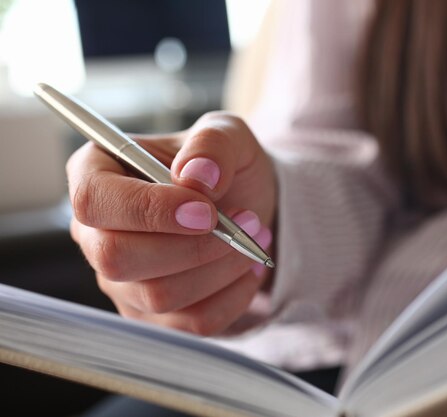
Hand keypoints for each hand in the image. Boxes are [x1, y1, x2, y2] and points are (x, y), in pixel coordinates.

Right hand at [66, 112, 276, 334]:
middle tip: (245, 222)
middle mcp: (96, 232)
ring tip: (253, 238)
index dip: (149, 210)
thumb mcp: (229, 136)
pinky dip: (232, 296)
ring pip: (157, 295)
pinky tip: (245, 268)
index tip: (207, 211)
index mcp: (98, 174)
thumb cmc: (225, 167)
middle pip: (116, 257)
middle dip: (193, 246)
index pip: (94, 200)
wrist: (247, 206)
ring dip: (220, 268)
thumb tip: (197, 176)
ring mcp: (119, 280)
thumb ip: (213, 144)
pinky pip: (189, 323)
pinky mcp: (150, 314)